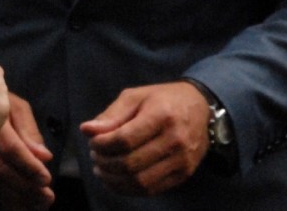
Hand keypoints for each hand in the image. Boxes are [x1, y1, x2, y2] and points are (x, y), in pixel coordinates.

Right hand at [0, 92, 53, 209]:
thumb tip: (44, 157)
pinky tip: (16, 205)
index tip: (46, 179)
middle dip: (25, 188)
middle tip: (46, 198)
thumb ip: (30, 132)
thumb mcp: (16, 108)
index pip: (10, 148)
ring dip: (15, 200)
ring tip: (37, 206)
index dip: (29, 166)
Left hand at [81, 81, 207, 195]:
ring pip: (139, 181)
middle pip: (130, 163)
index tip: (92, 142)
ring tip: (102, 169)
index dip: (102, 145)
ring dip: (113, 180)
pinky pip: (151, 190)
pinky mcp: (183, 174)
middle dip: (105, 163)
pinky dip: (128, 189)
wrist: (199, 108)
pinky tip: (116, 179)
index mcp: (162, 115)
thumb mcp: (136, 97)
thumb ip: (111, 115)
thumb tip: (86, 130)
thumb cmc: (163, 99)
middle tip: (95, 156)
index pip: (125, 140)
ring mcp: (182, 160)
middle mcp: (175, 140)